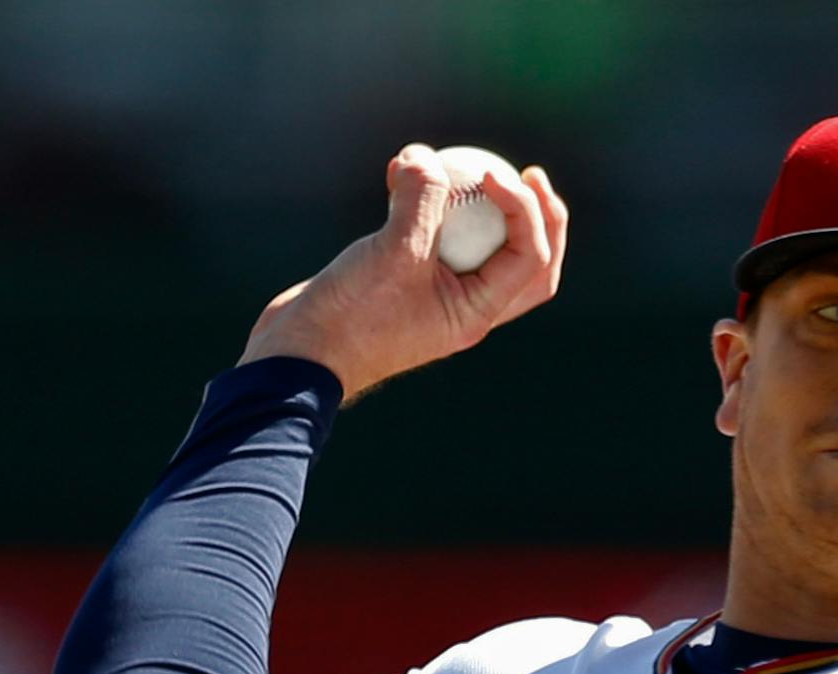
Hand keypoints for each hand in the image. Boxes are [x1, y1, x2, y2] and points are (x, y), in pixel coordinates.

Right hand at [239, 145, 568, 402]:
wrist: (300, 353)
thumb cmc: (351, 316)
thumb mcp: (393, 253)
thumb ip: (419, 201)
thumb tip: (427, 156)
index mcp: (477, 312)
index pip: (529, 258)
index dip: (525, 210)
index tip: (489, 175)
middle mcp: (465, 305)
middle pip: (526, 260)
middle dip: (537, 216)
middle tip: (529, 173)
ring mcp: (435, 292)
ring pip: (474, 242)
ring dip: (470, 201)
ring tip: (442, 160)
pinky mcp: (402, 276)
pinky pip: (428, 233)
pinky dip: (421, 202)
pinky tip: (398, 170)